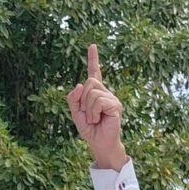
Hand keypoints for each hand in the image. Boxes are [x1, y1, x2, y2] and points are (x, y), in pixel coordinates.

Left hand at [66, 44, 126, 170]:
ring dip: (87, 108)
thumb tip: (79, 84)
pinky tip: (98, 119)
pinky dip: (93, 112)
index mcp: (96, 93)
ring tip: (93, 119)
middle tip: (88, 114)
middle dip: (82, 99)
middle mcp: (106, 93)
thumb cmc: (90, 129)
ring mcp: (112, 98)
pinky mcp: (115, 106)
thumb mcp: (75, 113)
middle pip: (89, 82)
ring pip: (92, 92)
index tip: (92, 46)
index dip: (93, 59)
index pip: (94, 73)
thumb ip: (73, 98)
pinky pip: (98, 101)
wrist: (99, 143)